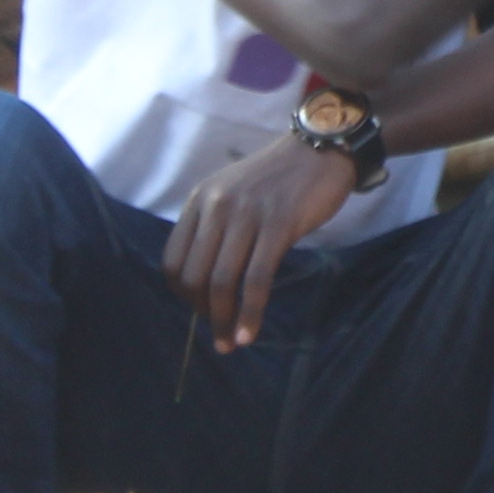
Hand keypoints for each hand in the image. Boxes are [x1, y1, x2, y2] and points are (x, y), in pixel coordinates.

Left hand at [166, 133, 358, 350]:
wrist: (320, 149)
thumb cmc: (278, 179)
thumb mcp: (232, 194)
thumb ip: (214, 227)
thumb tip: (204, 281)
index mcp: (200, 201)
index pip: (173, 261)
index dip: (182, 295)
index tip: (201, 310)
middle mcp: (216, 207)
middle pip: (193, 276)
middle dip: (202, 313)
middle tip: (219, 331)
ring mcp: (247, 215)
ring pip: (222, 281)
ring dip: (223, 321)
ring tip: (231, 343)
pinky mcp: (278, 225)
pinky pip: (256, 279)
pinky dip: (250, 313)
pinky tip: (249, 333)